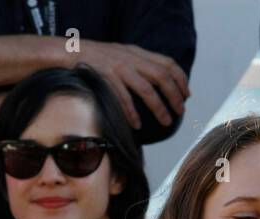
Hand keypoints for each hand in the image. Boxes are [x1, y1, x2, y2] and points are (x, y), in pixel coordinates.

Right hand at [64, 38, 188, 129]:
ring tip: (166, 122)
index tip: (187, 95)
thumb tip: (160, 80)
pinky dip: (132, 113)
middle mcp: (131, 59)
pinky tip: (138, 126)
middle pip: (161, 77)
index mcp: (138, 53)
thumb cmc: (99, 58)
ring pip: (147, 89)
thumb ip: (140, 64)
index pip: (167, 63)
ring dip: (159, 107)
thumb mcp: (123, 54)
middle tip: (180, 112)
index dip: (181, 79)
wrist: (72, 52)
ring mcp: (119, 68)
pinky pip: (124, 98)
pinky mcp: (107, 78)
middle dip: (175, 96)